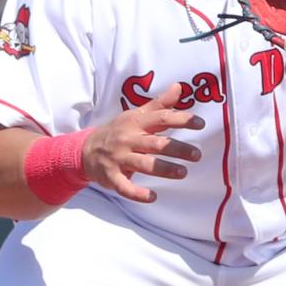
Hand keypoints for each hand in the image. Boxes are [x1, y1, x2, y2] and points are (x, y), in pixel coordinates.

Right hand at [82, 82, 203, 202]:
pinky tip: (152, 197)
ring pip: (144, 164)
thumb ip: (159, 104)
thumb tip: (180, 87)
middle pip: (156, 143)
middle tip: (197, 155)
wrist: (85, 150)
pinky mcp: (111, 176)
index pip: (161, 118)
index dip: (181, 119)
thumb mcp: (136, 115)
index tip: (200, 124)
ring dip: (164, 169)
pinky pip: (125, 187)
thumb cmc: (118, 131)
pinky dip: (138, 193)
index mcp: (136, 123)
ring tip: (183, 173)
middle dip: (177, 149)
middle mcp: (128, 140)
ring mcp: (119, 158)